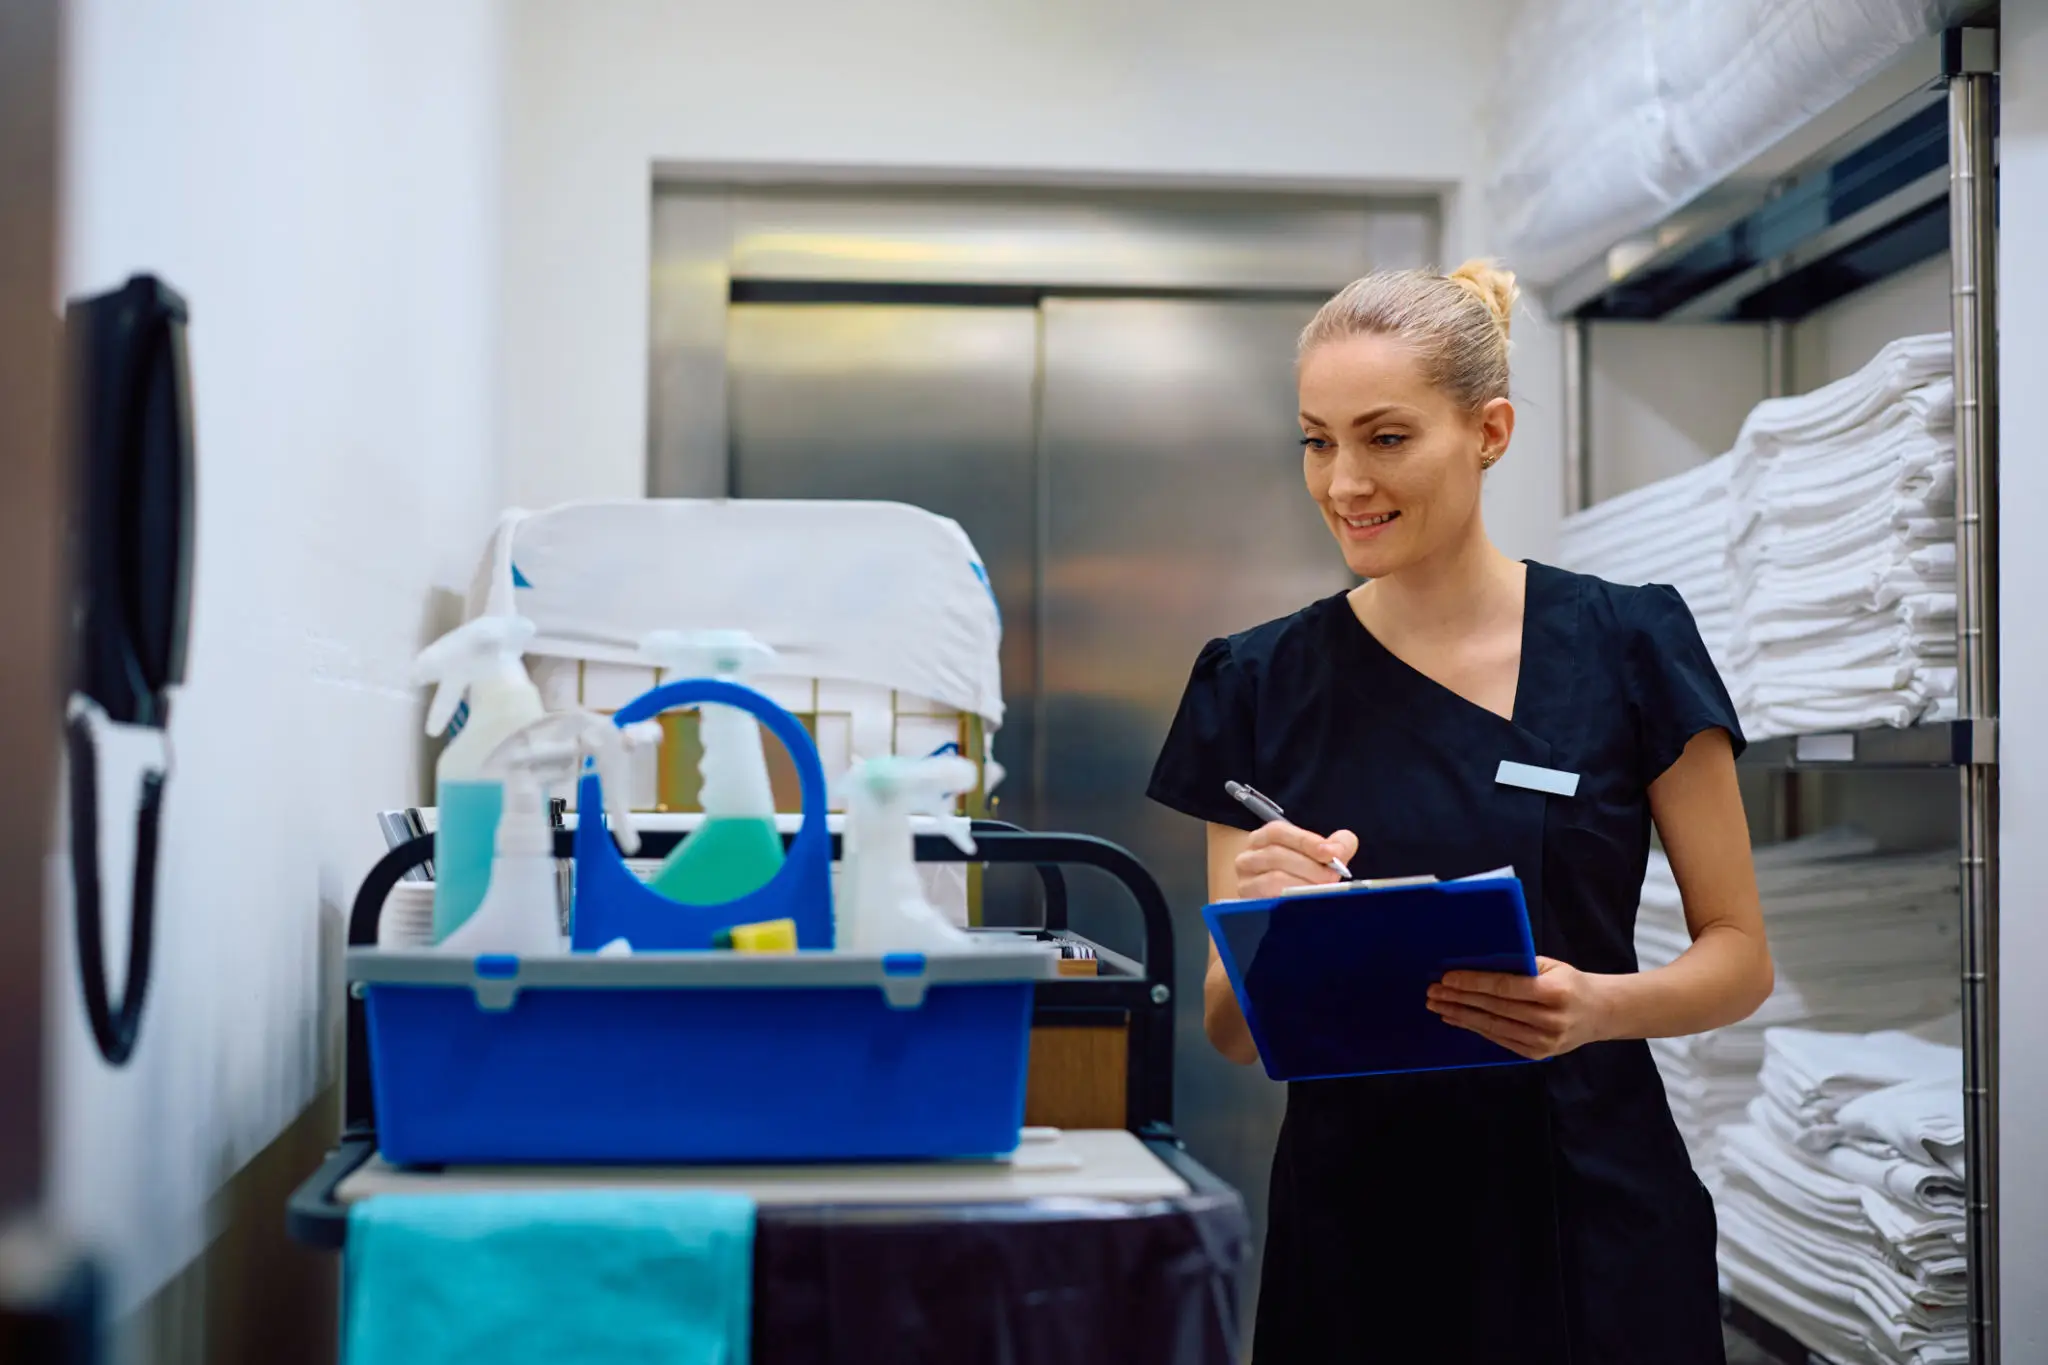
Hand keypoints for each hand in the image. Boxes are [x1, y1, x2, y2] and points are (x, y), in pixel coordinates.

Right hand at [1233, 822, 1359, 899]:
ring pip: (1272, 880)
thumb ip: (1335, 845)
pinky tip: (1306, 904)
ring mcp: (1245, 883)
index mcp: (1262, 839)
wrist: (1282, 905)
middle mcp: (1247, 859)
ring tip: (1322, 892)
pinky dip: (1290, 902)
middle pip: (1276, 856)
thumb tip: (1338, 850)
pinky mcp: (1248, 906)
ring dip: (1302, 885)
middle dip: (1309, 867)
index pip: (1278, 832)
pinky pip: (1268, 903)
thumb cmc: (1302, 876)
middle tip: (1333, 878)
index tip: (1330, 853)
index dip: (1305, 841)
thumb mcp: (1318, 856)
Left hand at [1426, 958, 1613, 1060]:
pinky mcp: (1536, 1054)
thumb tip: (1477, 963)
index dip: (1473, 982)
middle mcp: (1549, 1020)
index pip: (1505, 987)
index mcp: (1554, 992)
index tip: (1448, 977)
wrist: (1599, 1013)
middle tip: (1433, 991)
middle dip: (1459, 998)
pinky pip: (1498, 1039)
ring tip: (1437, 1005)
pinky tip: (1456, 1019)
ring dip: (1460, 1015)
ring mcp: (1543, 1041)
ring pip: (1492, 1026)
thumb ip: (1519, 966)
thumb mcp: (1551, 966)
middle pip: (1494, 1008)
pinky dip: (1474, 1028)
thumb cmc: (1570, 983)